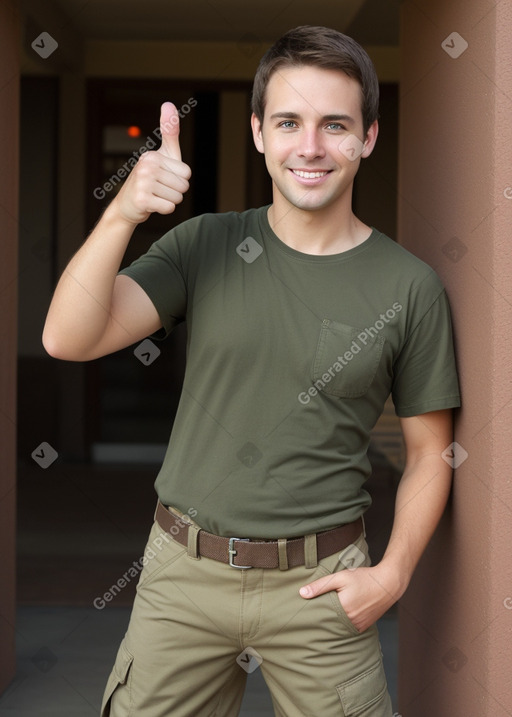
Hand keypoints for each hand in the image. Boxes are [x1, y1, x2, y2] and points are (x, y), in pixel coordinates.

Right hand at [113, 102, 191, 224]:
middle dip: (175, 192)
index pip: (187, 173)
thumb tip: (168, 103)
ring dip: (169, 201)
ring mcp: (143, 183)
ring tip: (155, 196)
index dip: (179, 180)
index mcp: (153, 155)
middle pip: (184, 186)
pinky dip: (163, 209)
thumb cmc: (149, 179)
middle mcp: (146, 166)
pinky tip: (152, 204)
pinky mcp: (142, 200)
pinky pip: (169, 208)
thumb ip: (169, 132)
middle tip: (159, 190)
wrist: (128, 205)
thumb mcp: (163, 155)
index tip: (164, 179)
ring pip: (177, 198)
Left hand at [299, 564, 402, 632]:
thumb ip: (321, 585)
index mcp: (343, 610)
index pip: (321, 617)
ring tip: (323, 617)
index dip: (312, 614)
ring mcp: (358, 626)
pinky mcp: (364, 627)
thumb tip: (302, 593)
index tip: (303, 613)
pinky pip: (348, 629)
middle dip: (320, 620)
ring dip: (332, 623)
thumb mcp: (340, 577)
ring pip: (338, 628)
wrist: (388, 583)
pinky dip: (342, 624)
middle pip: (329, 624)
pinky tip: (337, 618)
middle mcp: (351, 622)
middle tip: (310, 617)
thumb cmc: (364, 578)